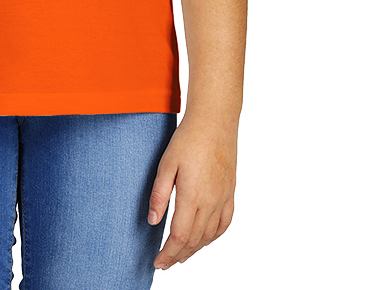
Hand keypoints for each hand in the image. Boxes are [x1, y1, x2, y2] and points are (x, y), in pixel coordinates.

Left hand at [148, 114, 236, 269]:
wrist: (215, 121)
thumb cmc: (188, 138)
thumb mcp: (166, 164)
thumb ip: (159, 194)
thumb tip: (153, 221)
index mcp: (192, 196)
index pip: (180, 237)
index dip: (168, 253)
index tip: (158, 262)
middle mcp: (211, 202)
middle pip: (194, 240)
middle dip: (178, 255)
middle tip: (165, 263)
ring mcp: (223, 198)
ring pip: (210, 235)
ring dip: (195, 249)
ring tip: (181, 255)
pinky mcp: (230, 192)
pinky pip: (225, 223)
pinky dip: (214, 236)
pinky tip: (205, 239)